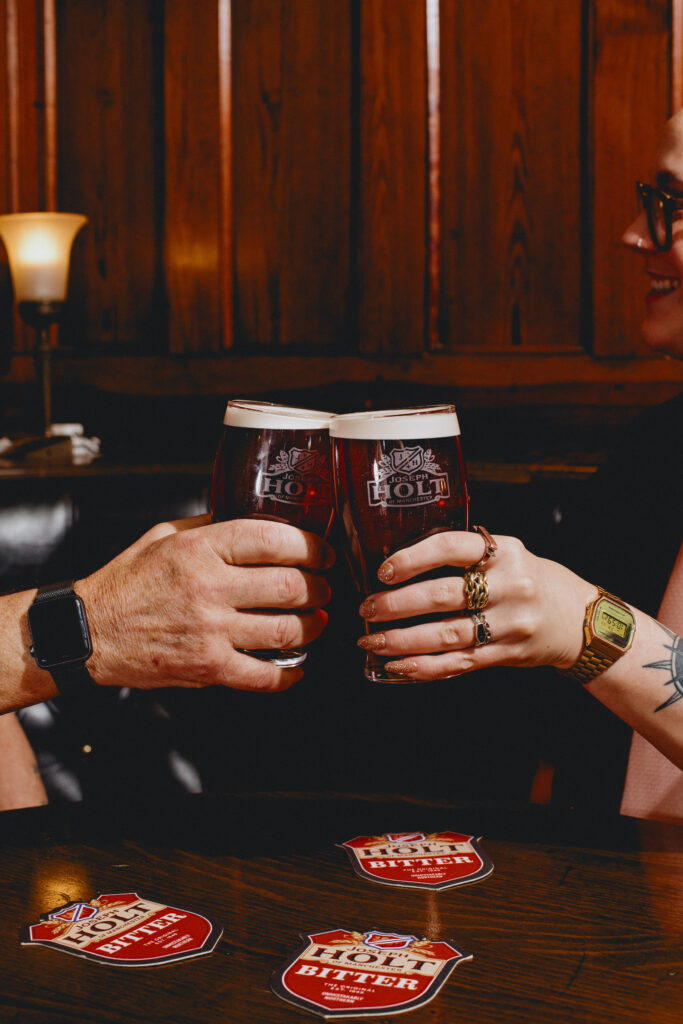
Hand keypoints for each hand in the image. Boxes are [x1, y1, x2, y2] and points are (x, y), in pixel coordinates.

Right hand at [79, 514, 333, 692]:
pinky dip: (289, 676)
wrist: (90, 633)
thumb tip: (250, 518)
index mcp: (200, 549)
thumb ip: (209, 525)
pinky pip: (263, 675)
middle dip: (319, 587)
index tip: (321, 552)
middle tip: (324, 588)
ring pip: (287, 630)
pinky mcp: (208, 668)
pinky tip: (297, 668)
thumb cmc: (125, 584)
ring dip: (312, 626)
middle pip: (290, 586)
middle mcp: (210, 588)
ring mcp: (211, 631)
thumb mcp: (162, 536)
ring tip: (317, 621)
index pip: (273, 540)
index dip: (310, 546)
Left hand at [357, 530, 594, 680]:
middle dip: (396, 604)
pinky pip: (459, 662)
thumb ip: (464, 555)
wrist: (578, 618)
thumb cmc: (528, 579)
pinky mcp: (507, 654)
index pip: (450, 547)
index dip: (412, 558)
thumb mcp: (506, 553)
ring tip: (372, 641)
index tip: (383, 571)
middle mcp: (509, 585)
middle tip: (366, 609)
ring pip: (445, 634)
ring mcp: (510, 623)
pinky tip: (398, 666)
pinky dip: (424, 666)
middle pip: (441, 595)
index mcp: (504, 551)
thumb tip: (399, 563)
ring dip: (402, 640)